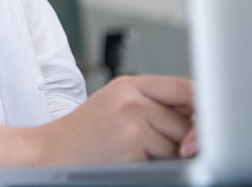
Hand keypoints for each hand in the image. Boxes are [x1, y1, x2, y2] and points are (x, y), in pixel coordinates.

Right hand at [34, 75, 194, 164]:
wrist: (48, 153)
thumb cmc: (85, 134)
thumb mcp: (116, 106)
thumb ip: (154, 105)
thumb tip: (202, 119)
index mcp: (129, 84)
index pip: (186, 88)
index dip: (203, 110)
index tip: (203, 128)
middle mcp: (131, 98)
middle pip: (188, 121)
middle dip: (184, 140)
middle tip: (155, 147)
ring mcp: (132, 121)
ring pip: (180, 144)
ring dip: (170, 157)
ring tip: (137, 153)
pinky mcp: (132, 145)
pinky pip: (167, 161)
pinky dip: (156, 167)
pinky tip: (132, 161)